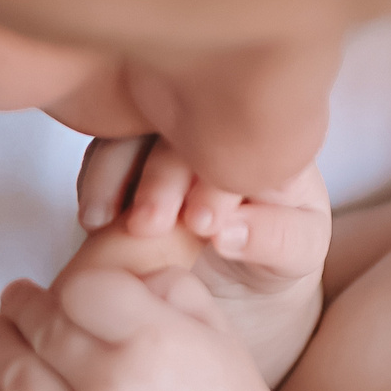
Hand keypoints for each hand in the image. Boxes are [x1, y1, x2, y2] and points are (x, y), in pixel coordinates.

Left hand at [0, 270, 289, 390]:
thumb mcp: (220, 333)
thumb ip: (165, 286)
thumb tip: (107, 274)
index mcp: (156, 341)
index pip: (81, 288)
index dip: (72, 286)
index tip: (72, 293)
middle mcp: (112, 385)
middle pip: (38, 325)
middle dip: (20, 305)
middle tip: (15, 300)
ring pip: (8, 370)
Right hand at [77, 135, 329, 382]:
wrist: (242, 268)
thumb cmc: (277, 254)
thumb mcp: (297, 255)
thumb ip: (276, 240)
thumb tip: (229, 232)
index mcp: (268, 138)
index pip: (240, 141)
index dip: (215, 182)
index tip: (202, 226)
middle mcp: (216, 123)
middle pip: (179, 129)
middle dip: (158, 178)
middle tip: (147, 225)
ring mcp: (170, 133)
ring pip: (132, 132)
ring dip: (112, 174)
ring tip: (102, 222)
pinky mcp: (133, 152)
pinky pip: (104, 150)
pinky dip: (94, 180)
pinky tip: (93, 218)